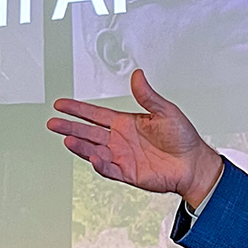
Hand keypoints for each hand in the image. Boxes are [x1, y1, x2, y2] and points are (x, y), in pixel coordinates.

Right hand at [47, 69, 223, 207]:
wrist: (193, 163)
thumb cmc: (183, 137)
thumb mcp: (165, 111)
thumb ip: (148, 96)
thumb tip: (138, 75)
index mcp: (125, 123)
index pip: (95, 114)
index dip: (77, 109)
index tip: (61, 105)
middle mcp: (120, 139)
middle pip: (88, 132)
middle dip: (70, 127)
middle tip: (53, 123)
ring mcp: (122, 157)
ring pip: (94, 150)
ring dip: (80, 146)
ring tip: (67, 139)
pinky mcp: (128, 173)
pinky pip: (109, 169)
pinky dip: (100, 164)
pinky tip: (92, 157)